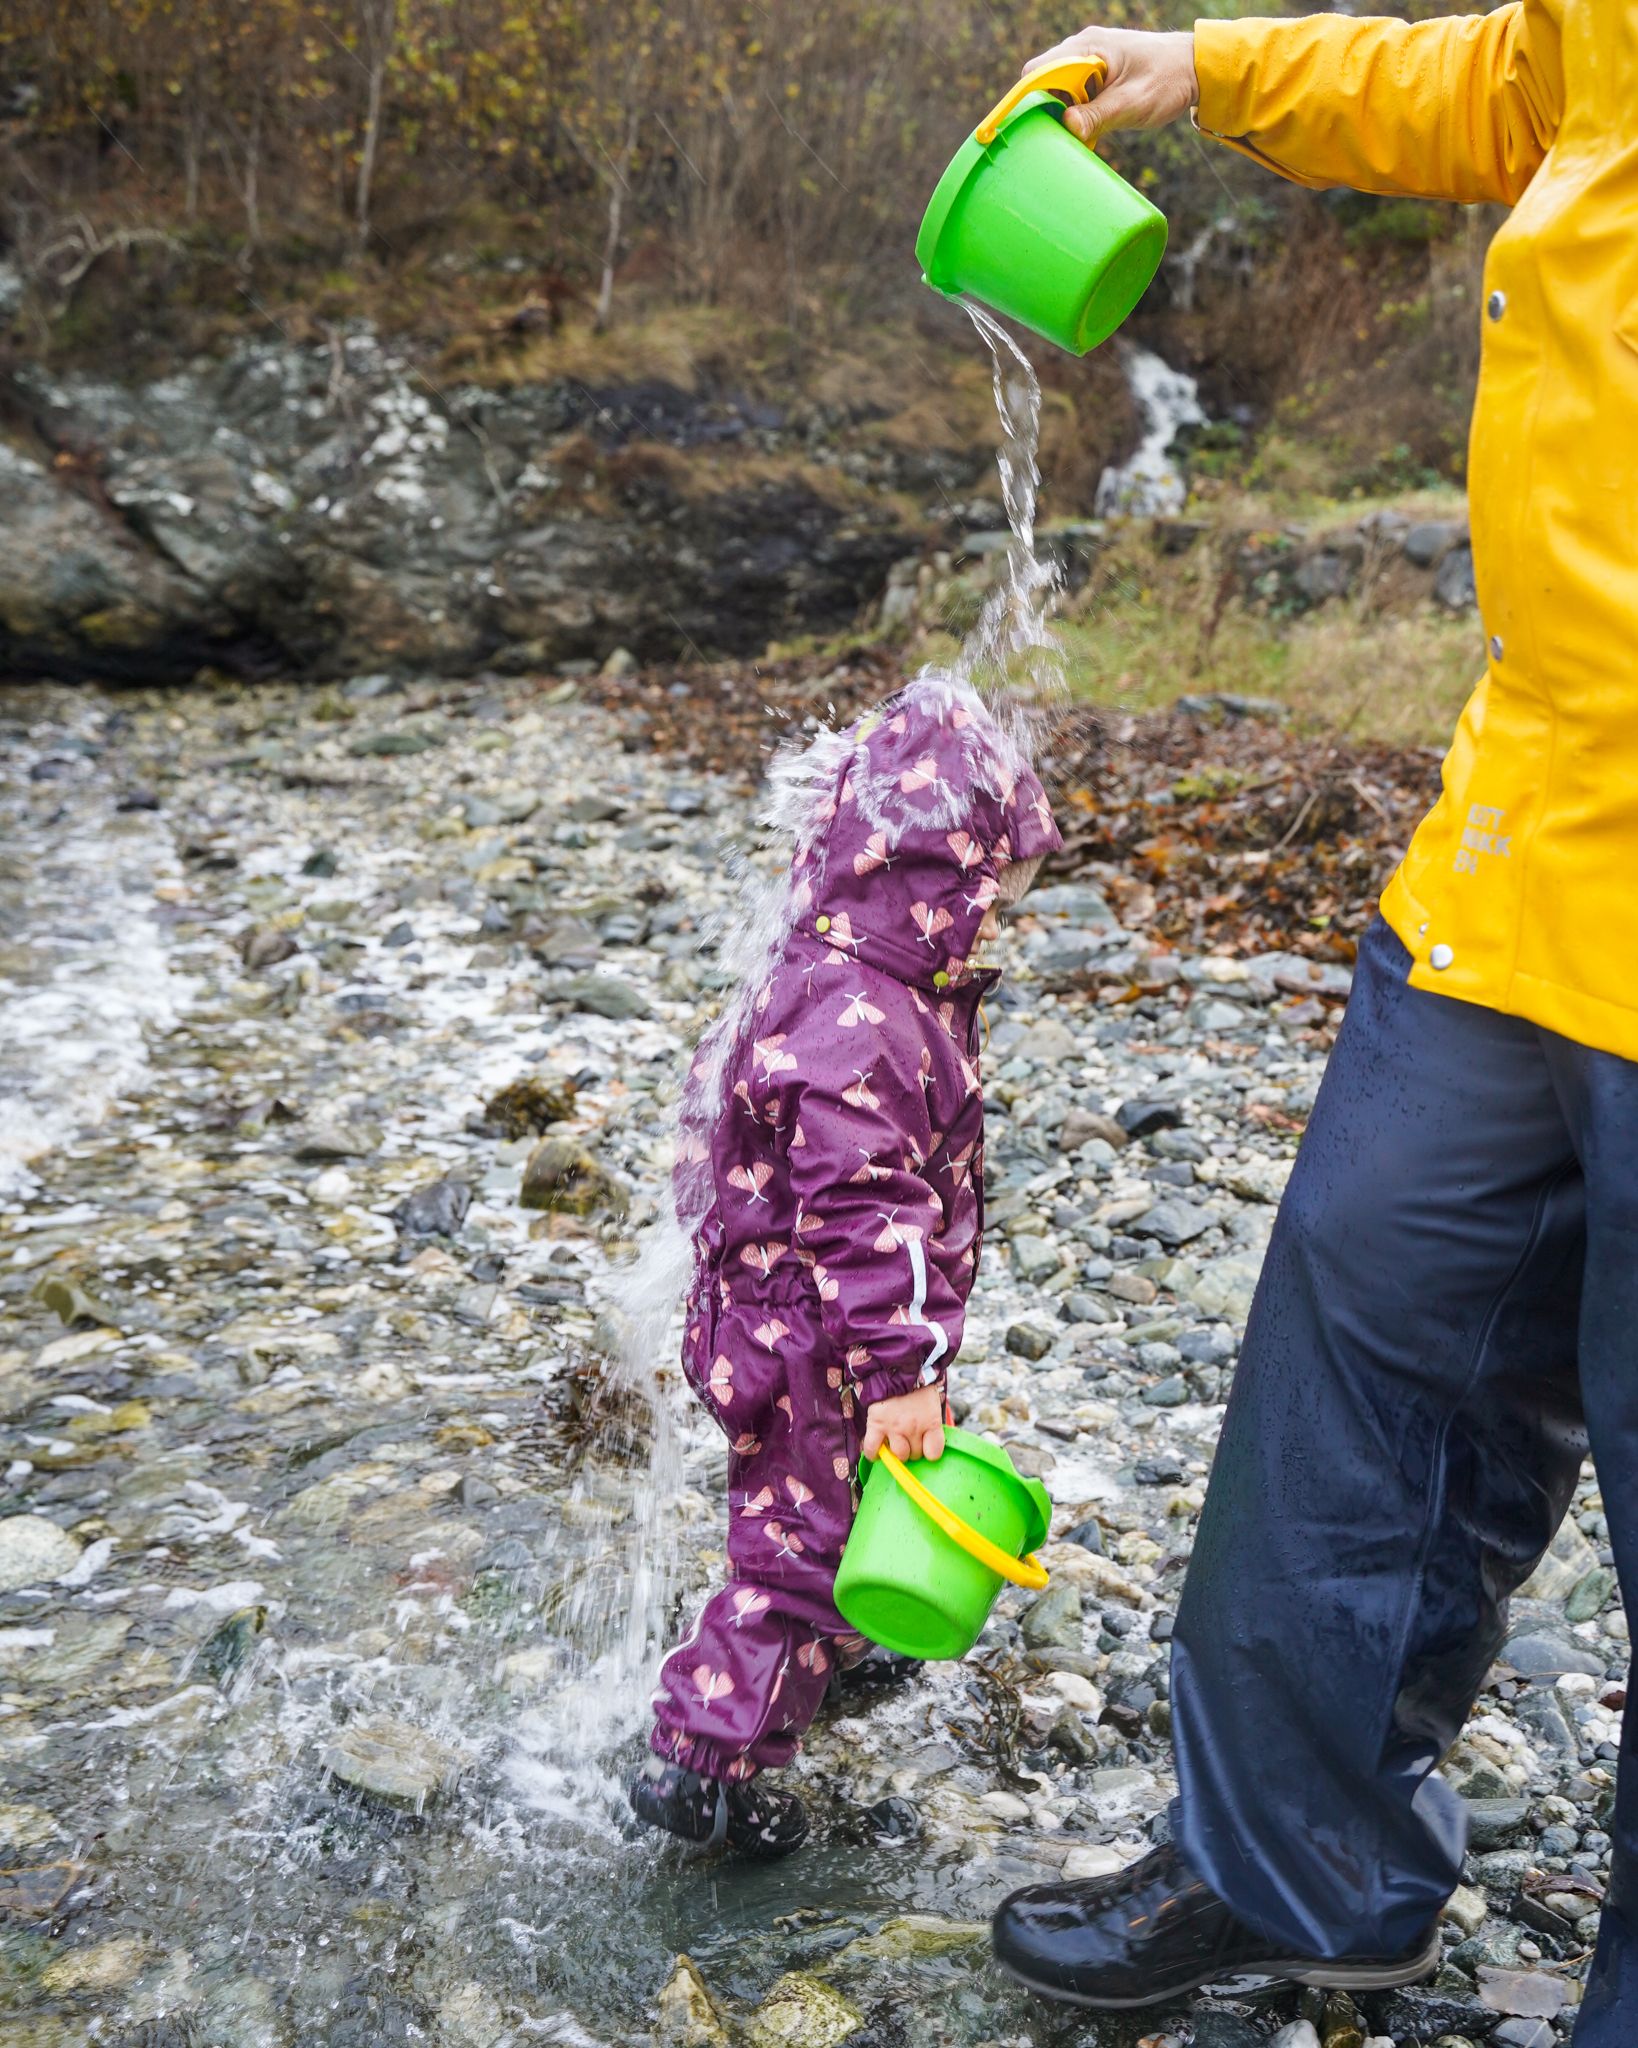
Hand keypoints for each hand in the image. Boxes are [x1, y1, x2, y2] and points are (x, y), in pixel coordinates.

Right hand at [863, 1384, 946, 1463]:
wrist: (897, 1367)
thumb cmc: (917, 1386)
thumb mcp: (931, 1404)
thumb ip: (931, 1423)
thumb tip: (929, 1440)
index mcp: (931, 1422)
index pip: (934, 1454)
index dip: (929, 1452)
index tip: (925, 1447)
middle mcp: (914, 1428)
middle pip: (915, 1455)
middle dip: (913, 1449)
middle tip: (909, 1439)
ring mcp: (894, 1428)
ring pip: (898, 1455)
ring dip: (897, 1452)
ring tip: (895, 1443)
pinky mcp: (876, 1424)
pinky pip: (872, 1449)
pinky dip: (873, 1454)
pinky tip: (877, 1452)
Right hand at [1020, 26, 1197, 149]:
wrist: (1194, 68)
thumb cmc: (1167, 80)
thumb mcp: (1132, 103)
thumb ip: (1098, 115)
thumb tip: (1067, 127)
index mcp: (1089, 48)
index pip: (1040, 71)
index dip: (1026, 99)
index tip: (1021, 125)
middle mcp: (1083, 49)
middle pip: (1044, 81)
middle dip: (1046, 110)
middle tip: (1060, 137)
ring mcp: (1089, 60)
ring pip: (1058, 89)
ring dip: (1064, 113)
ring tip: (1082, 132)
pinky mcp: (1096, 74)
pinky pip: (1073, 93)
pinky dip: (1076, 112)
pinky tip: (1090, 127)